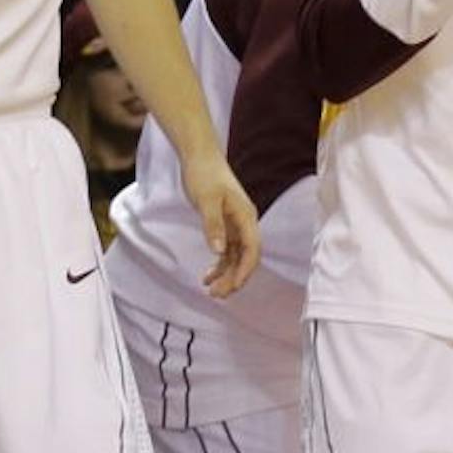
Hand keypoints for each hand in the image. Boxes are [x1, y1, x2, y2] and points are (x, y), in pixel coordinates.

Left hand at [179, 149, 260, 296]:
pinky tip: (207, 276)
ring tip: (210, 290)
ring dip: (226, 274)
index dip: (245, 271)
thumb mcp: (206, 200)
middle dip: (234, 278)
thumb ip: (213, 225)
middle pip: (246, 258)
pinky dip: (219, 264)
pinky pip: (226, 250)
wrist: (199, 157)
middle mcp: (245, 223)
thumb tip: (219, 251)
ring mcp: (236, 225)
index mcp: (246, 217)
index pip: (252, 250)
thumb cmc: (204, 174)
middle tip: (217, 295)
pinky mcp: (225, 224)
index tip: (232, 287)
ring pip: (236, 257)